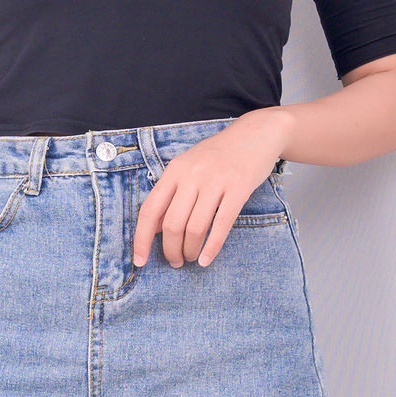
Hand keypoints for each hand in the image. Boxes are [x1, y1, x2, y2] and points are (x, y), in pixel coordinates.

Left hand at [132, 109, 289, 268]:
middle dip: (170, 250)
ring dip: (190, 250)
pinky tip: (206, 259)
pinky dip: (212, 247)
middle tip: (175, 262)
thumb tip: (155, 229)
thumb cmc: (219, 155)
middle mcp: (192, 174)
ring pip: (195, 227)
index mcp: (175, 170)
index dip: (141, 239)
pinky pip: (221, 224)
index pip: (150, 209)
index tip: (140, 261)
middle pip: (172, 224)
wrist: (255, 134)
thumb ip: (172, 194)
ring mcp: (216, 181)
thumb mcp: (188, 166)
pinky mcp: (239, 188)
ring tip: (191, 258)